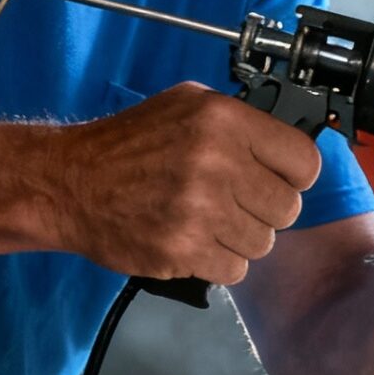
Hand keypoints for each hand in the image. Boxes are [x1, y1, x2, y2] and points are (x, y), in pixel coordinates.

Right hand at [48, 82, 321, 283]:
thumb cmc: (128, 143)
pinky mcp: (184, 250)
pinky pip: (235, 269)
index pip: (305, 161)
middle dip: (264, 209)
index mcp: (224, 121)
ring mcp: (201, 211)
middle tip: (234, 203)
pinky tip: (194, 240)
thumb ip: (241, 121)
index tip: (278, 179)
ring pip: (264, 243)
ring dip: (240, 238)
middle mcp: (217, 163)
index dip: (293, 174)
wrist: (69, 183)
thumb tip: (286, 144)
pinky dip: (218, 261)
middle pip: (287, 208)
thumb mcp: (187, 105)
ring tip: (208, 221)